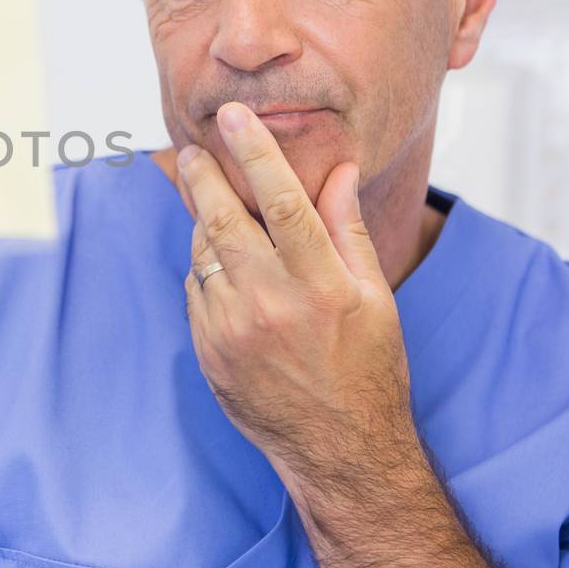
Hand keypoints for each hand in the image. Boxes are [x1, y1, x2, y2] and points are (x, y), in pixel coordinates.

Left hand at [172, 101, 415, 481]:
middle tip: (194, 150)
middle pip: (223, 220)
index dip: (257, 152)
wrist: (339, 451)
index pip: (283, 201)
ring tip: (220, 213)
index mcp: (320, 286)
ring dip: (207, 226)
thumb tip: (339, 170)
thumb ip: (348, 230)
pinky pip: (196, 291)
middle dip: (204, 178)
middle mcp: (271, 305)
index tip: (235, 116)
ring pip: (204, 254)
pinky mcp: (208, 351)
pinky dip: (206, 271)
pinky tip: (227, 272)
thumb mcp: (374, 298)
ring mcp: (232, 331)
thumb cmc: (368, 369)